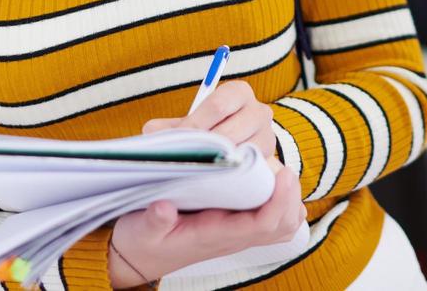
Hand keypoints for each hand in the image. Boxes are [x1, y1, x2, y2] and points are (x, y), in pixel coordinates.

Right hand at [107, 159, 305, 285]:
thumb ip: (154, 220)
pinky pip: (269, 224)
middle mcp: (231, 238)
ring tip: (283, 175)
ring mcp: (234, 235)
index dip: (278, 201)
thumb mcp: (140, 229)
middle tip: (286, 169)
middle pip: (279, 227)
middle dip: (290, 200)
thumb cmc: (140, 240)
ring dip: (288, 203)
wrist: (136, 258)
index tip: (284, 174)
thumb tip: (164, 208)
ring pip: (279, 228)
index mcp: (213, 235)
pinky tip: (273, 186)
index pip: (260, 225)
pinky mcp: (232, 228)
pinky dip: (280, 206)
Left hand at [141, 80, 276, 163]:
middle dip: (205, 147)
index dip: (196, 124)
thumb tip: (151, 131)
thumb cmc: (209, 130)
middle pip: (230, 130)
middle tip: (185, 160)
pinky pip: (249, 170)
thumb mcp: (191, 124)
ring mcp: (267, 136)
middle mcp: (259, 111)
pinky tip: (213, 183)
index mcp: (238, 92)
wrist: (234, 149)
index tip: (179, 140)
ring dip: (218, 164)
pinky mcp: (269, 161)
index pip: (218, 105)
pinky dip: (230, 176)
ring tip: (197, 173)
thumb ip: (172, 126)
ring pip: (241, 152)